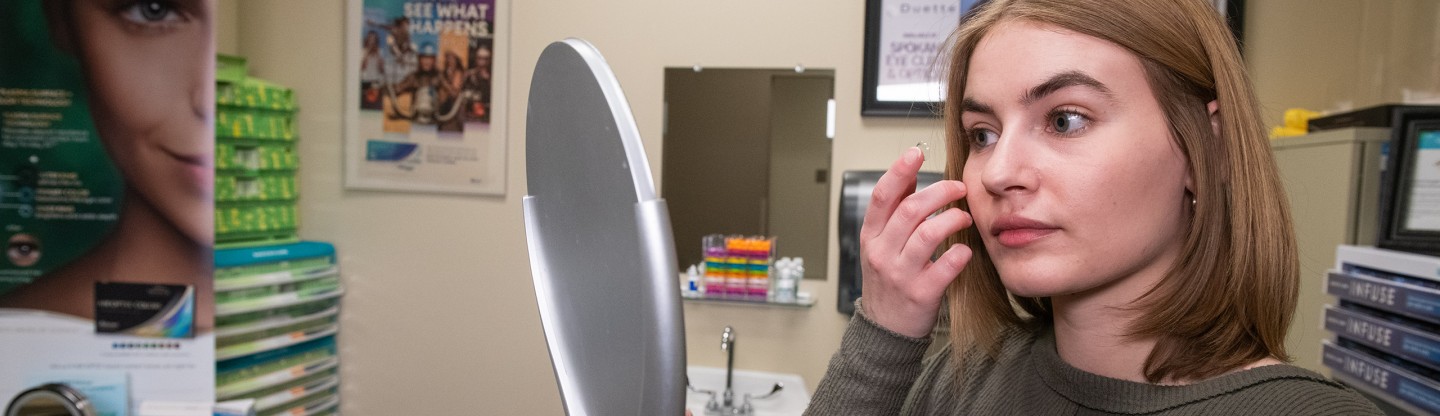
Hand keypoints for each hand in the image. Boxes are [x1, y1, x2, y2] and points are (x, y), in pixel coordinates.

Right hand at [860, 147, 972, 337]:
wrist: (885, 328)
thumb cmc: (888, 280)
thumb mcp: (880, 243)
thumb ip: (893, 209)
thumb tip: (908, 173)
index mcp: (871, 235)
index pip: (882, 195)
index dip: (899, 171)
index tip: (916, 153)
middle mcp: (882, 252)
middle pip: (910, 210)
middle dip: (939, 191)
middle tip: (959, 187)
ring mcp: (900, 274)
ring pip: (927, 235)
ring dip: (952, 219)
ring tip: (964, 216)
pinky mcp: (921, 294)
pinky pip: (945, 267)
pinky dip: (960, 254)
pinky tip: (965, 250)